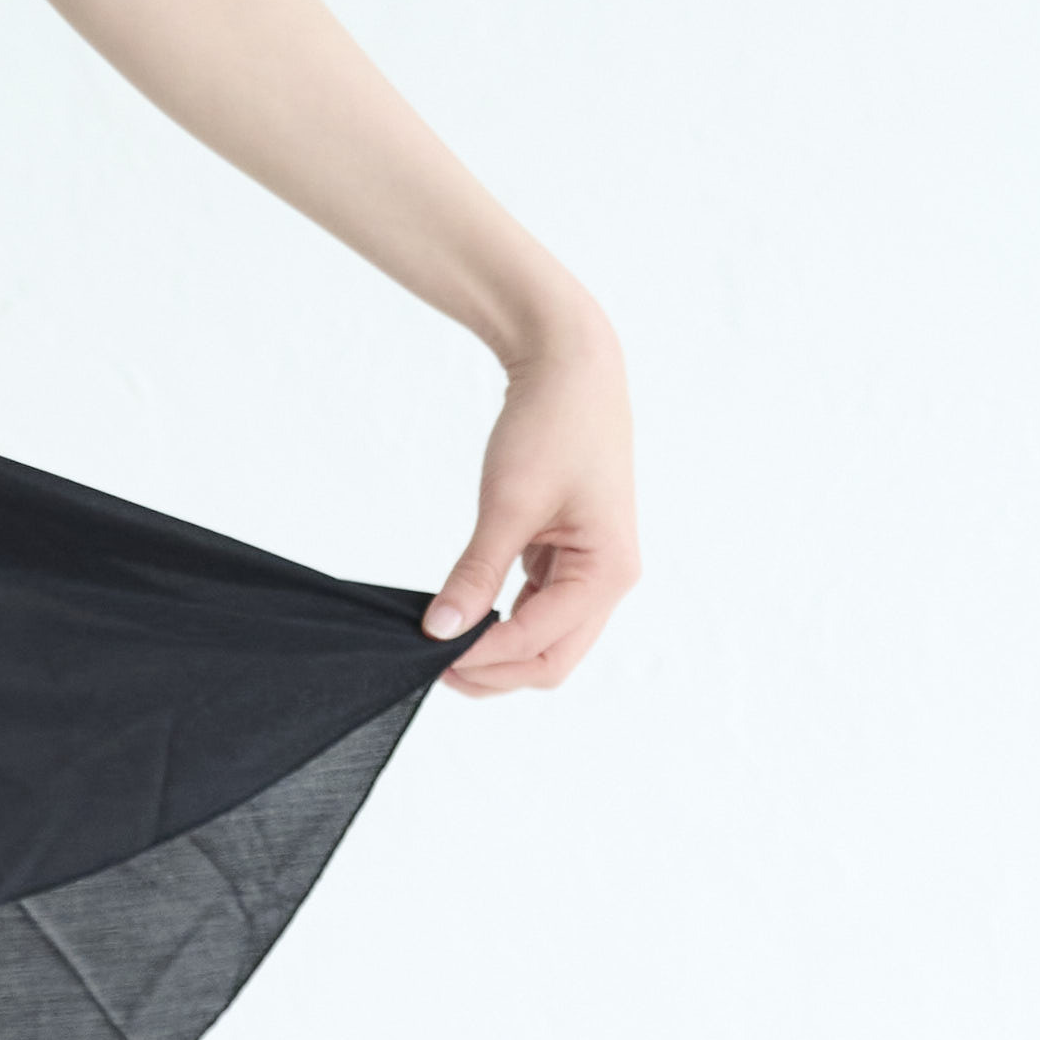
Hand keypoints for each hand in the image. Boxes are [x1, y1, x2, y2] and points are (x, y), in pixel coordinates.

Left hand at [424, 322, 638, 696]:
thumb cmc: (551, 426)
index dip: (483, 657)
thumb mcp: (507, 504)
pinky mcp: (570, 556)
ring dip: (497, 652)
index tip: (429, 656)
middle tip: (431, 666)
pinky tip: (466, 617)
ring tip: (441, 645)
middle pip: (550, 659)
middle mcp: (610, 580)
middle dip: (494, 671)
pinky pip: (539, 608)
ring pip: (546, 640)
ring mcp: (592, 571)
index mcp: (608, 572)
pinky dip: (503, 622)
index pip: (539, 642)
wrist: (571, 368)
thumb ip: (475, 574)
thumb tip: (440, 630)